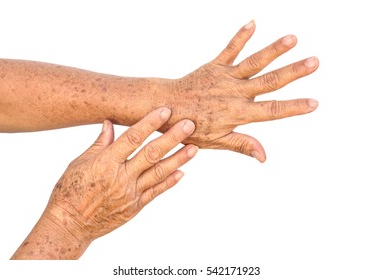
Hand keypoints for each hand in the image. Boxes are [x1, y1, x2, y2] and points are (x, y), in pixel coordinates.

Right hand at [12, 108, 197, 258]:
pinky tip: (182, 172)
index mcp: (106, 162)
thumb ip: (100, 143)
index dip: (150, 122)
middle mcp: (121, 177)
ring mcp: (130, 193)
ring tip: (194, 148)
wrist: (70, 224)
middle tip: (189, 124)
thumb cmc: (70, 190)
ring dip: (178, 159)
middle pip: (152, 153)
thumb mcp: (80, 162)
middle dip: (172, 138)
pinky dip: (169, 182)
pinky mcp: (135, 206)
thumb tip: (109, 123)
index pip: (132, 138)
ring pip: (159, 173)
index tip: (166, 110)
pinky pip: (156, 192)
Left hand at [163, 20, 318, 161]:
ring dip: (274, 50)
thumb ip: (242, 145)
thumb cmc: (190, 128)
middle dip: (294, 72)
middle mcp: (235, 93)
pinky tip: (253, 23)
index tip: (314, 103)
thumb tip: (264, 157)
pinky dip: (240, 36)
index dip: (294, 107)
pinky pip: (229, 50)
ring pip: (254, 62)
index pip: (272, 110)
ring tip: (292, 39)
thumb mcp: (216, 141)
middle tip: (314, 62)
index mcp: (238, 113)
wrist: (165, 108)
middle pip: (270, 81)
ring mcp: (225, 77)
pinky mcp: (214, 66)